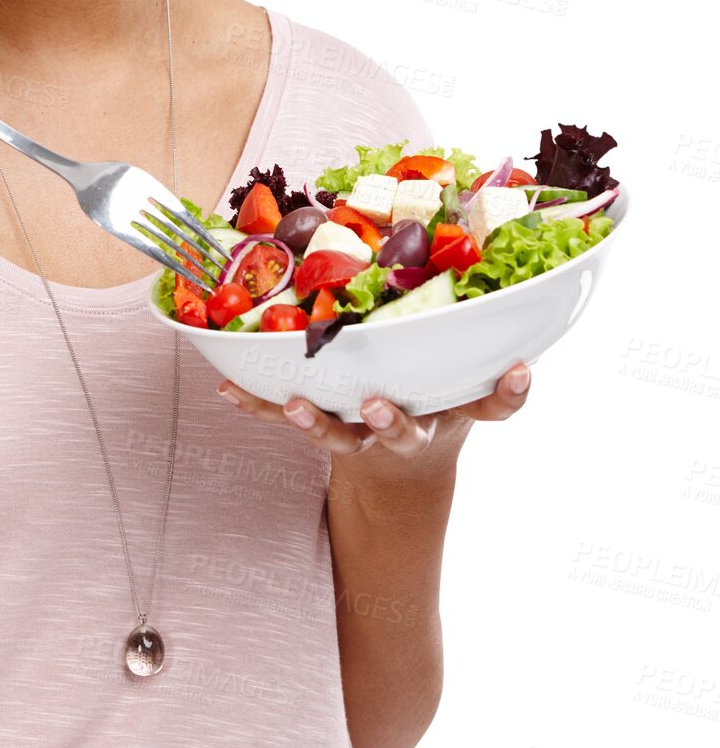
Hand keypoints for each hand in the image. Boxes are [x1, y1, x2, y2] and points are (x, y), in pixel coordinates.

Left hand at [215, 362, 531, 482]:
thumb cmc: (437, 400)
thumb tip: (502, 275)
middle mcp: (409, 430)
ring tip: (298, 405)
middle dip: (390, 420)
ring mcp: (363, 437)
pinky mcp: (325, 433)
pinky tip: (228, 387)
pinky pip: (288, 419)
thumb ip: (477, 343)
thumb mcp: (464, 377)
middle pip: (403, 431)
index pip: (492, 405)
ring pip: (341, 438)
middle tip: (378, 405)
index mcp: (451, 409)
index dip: (508, 392)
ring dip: (318, 422)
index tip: (519, 370)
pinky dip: (259, 405)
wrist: (404, 471)